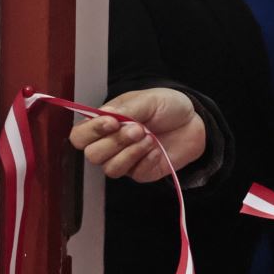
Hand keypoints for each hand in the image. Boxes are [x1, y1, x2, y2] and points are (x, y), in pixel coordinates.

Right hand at [67, 88, 204, 182]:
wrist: (194, 121)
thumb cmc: (167, 107)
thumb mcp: (148, 99)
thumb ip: (126, 108)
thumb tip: (103, 114)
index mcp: (105, 123)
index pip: (80, 135)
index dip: (92, 131)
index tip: (112, 122)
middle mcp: (110, 144)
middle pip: (92, 155)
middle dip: (115, 142)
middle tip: (139, 129)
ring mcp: (124, 160)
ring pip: (110, 168)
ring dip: (131, 152)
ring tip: (150, 138)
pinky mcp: (140, 172)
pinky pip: (134, 174)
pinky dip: (147, 159)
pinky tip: (157, 148)